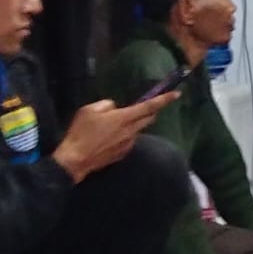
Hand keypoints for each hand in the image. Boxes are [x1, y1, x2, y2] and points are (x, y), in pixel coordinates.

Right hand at [52, 95, 178, 182]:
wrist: (76, 159)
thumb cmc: (81, 132)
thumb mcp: (89, 110)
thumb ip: (106, 105)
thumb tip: (114, 107)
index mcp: (124, 118)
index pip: (149, 106)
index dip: (164, 100)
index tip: (176, 94)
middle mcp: (131, 131)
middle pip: (149, 118)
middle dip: (150, 111)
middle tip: (143, 107)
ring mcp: (129, 144)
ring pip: (138, 130)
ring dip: (134, 124)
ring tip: (115, 125)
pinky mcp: (124, 153)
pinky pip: (130, 140)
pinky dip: (126, 135)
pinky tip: (110, 138)